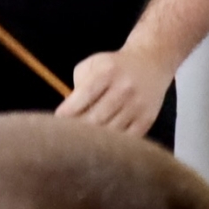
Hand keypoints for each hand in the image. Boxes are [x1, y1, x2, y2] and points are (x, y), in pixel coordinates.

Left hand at [58, 48, 178, 134]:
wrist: (152, 62)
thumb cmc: (114, 66)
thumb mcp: (94, 64)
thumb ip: (79, 84)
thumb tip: (69, 114)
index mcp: (107, 72)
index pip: (84, 96)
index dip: (68, 113)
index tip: (56, 124)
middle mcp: (124, 88)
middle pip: (96, 118)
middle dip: (78, 130)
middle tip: (65, 138)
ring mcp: (137, 105)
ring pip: (111, 132)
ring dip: (93, 141)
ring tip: (80, 145)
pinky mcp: (147, 119)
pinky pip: (126, 140)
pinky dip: (112, 145)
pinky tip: (102, 146)